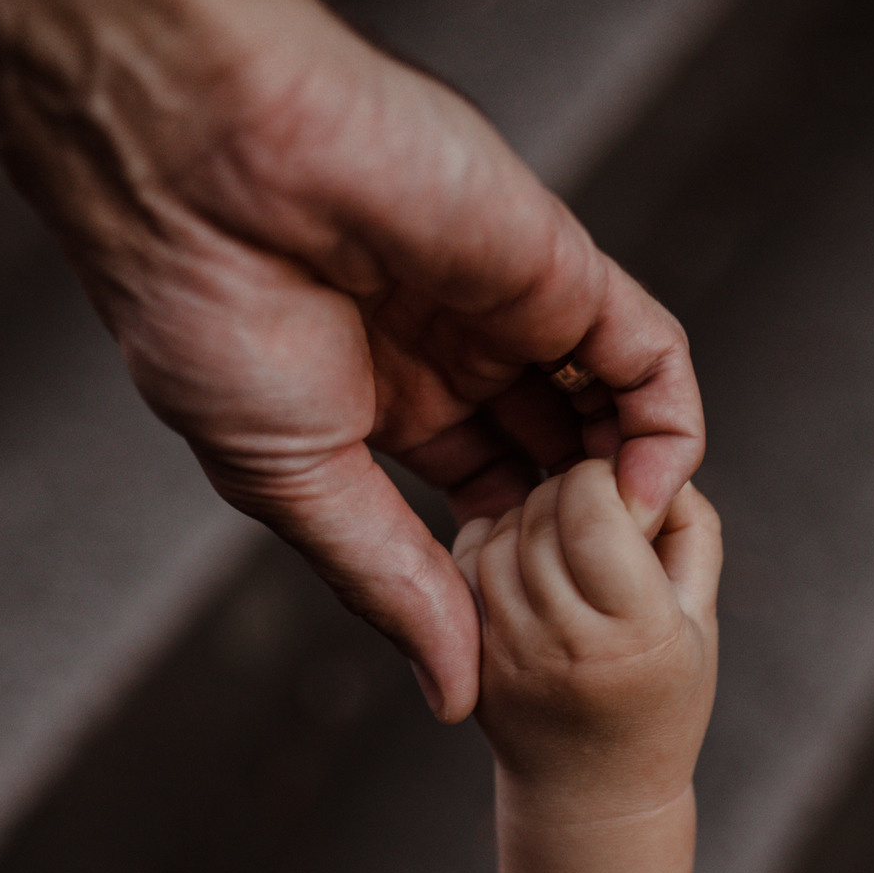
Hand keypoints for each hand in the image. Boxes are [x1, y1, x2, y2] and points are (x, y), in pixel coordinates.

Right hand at [0, 0, 704, 720]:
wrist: (205, 174)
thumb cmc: (208, 315)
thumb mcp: (297, 483)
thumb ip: (388, 585)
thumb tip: (451, 698)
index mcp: (380, 400)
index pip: (482, 496)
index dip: (513, 567)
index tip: (533, 639)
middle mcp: (454, 353)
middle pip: (555, 462)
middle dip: (583, 536)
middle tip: (604, 611)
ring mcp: (510, 308)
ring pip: (610, 412)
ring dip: (636, 489)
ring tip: (638, 563)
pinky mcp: (557, 266)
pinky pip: (646, 352)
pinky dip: (667, 422)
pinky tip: (652, 491)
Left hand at [463, 460, 718, 820]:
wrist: (592, 796)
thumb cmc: (663, 696)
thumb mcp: (701, 617)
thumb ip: (689, 528)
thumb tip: (649, 458)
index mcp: (636, 632)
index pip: (593, 509)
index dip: (603, 476)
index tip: (623, 490)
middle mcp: (563, 644)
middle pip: (541, 514)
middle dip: (567, 488)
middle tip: (594, 506)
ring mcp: (507, 655)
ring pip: (498, 534)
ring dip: (529, 514)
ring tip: (564, 536)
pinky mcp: (470, 661)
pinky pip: (467, 567)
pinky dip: (493, 542)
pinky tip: (526, 559)